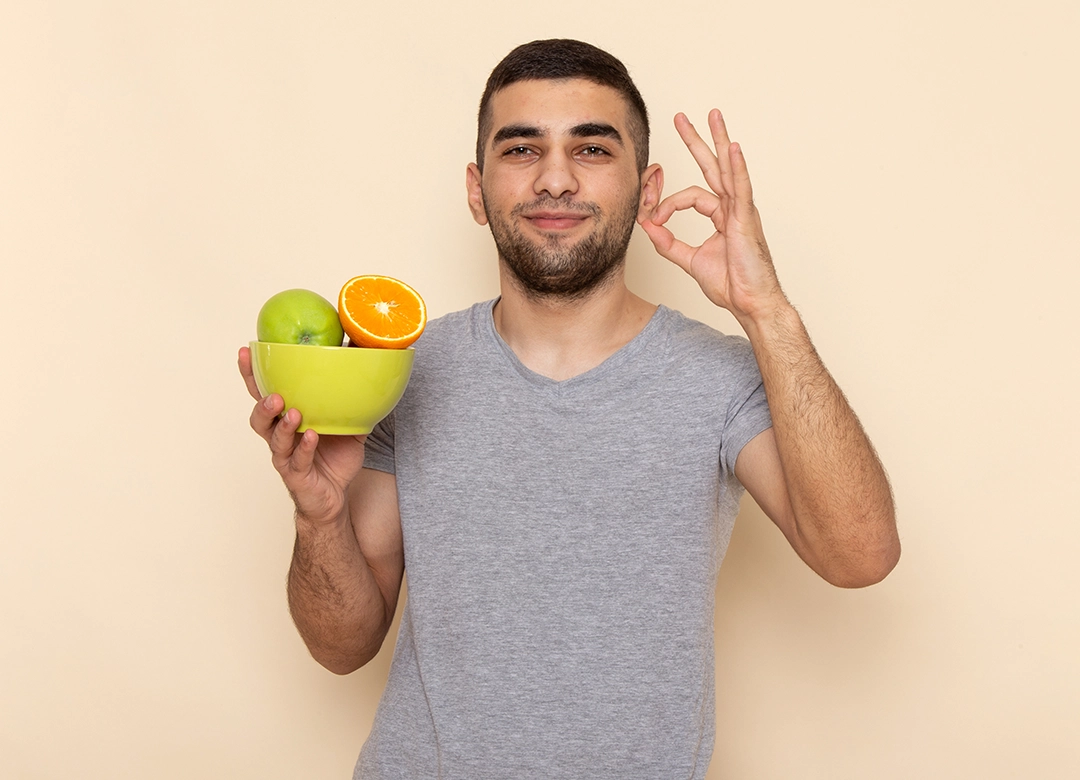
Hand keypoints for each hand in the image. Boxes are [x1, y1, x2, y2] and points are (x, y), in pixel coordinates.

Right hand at [239, 346, 366, 525]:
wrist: (335, 497)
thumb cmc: (335, 457)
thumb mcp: (347, 423)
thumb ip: (352, 398)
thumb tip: (368, 363)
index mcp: (286, 419)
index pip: (264, 392)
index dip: (252, 374)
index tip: (246, 351)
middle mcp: (280, 436)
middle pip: (259, 416)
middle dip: (261, 401)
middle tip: (274, 392)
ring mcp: (286, 456)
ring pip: (273, 439)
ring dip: (281, 425)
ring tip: (292, 412)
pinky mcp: (296, 475)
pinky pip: (297, 460)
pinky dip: (303, 447)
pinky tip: (311, 436)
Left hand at [639, 109, 786, 324]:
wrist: (750, 303)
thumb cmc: (731, 284)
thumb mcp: (690, 260)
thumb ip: (669, 244)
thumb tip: (648, 228)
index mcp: (721, 215)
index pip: (690, 196)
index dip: (667, 205)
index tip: (653, 220)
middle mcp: (732, 208)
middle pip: (712, 166)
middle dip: (697, 141)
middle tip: (682, 118)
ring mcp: (742, 211)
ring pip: (728, 169)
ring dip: (718, 140)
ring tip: (712, 115)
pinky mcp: (747, 220)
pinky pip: (741, 188)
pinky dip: (737, 168)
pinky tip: (733, 148)